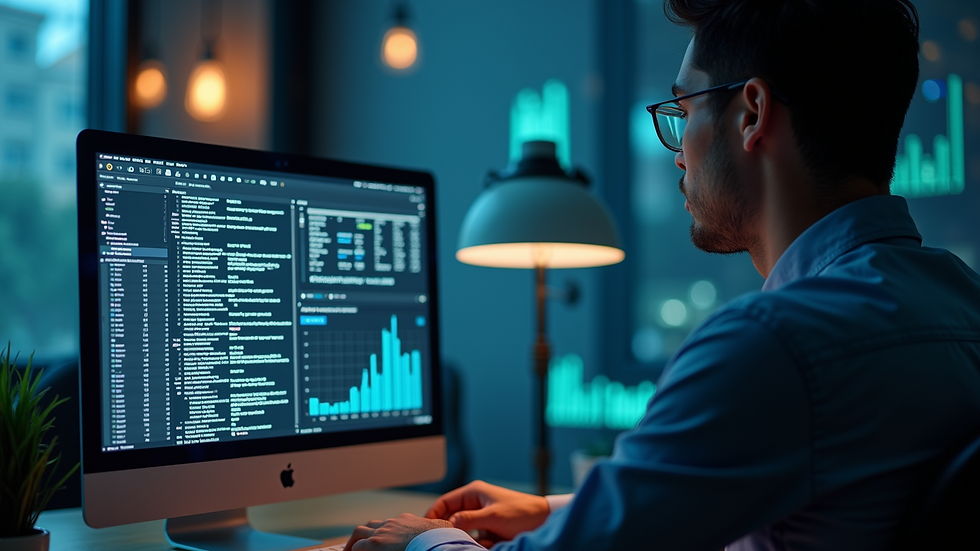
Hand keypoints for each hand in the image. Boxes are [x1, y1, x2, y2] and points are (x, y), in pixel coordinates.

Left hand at [343, 513, 451, 550]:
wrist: (437, 545)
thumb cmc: (440, 541)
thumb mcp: (441, 530)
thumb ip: (438, 528)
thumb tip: (446, 527)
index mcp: (408, 521)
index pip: (390, 524)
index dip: (382, 534)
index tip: (381, 542)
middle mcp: (392, 524)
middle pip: (371, 525)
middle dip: (363, 535)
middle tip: (357, 547)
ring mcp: (382, 533)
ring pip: (360, 533)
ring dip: (355, 542)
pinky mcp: (374, 545)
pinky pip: (357, 547)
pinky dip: (353, 550)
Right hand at [425, 480, 550, 546]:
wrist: (545, 522)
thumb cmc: (523, 513)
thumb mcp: (493, 516)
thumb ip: (468, 519)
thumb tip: (447, 524)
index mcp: (474, 492)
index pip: (444, 502)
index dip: (433, 514)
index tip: (424, 529)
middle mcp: (475, 504)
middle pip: (450, 517)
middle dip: (446, 529)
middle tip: (438, 541)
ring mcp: (481, 518)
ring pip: (461, 530)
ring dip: (460, 538)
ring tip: (457, 544)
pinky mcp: (488, 531)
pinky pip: (473, 539)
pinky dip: (472, 544)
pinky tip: (475, 546)